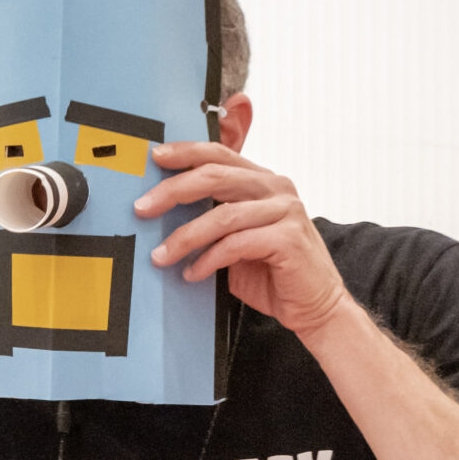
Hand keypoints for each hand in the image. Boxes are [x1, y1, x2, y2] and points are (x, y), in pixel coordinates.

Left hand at [135, 143, 350, 336]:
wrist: (316, 307)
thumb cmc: (274, 273)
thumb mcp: (237, 238)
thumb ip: (213, 220)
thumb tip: (165, 213)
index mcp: (264, 181)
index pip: (220, 154)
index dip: (186, 152)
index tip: (156, 157)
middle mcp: (277, 189)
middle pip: (214, 176)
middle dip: (172, 191)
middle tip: (142, 208)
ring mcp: (286, 211)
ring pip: (222, 215)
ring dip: (184, 237)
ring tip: (161, 255)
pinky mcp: (288, 238)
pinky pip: (235, 244)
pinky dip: (208, 260)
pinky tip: (192, 273)